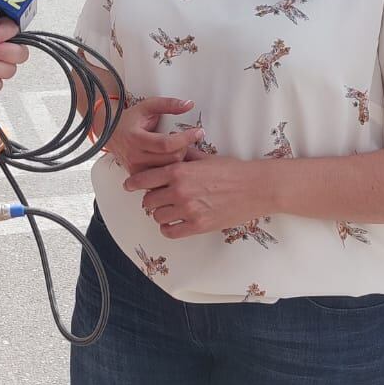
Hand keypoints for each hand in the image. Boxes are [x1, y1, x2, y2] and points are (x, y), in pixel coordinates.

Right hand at [107, 97, 203, 174]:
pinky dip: (170, 168)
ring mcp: (136, 169)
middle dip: (184, 148)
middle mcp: (135, 156)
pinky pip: (161, 177)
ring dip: (179, 159)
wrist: (111, 134)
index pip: (166, 144)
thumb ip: (168, 104)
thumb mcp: (147, 106)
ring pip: (168, 170)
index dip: (185, 138)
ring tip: (178, 148)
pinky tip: (170, 158)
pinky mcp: (138, 177)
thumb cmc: (129, 120)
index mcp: (136, 138)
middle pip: (171, 159)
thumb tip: (188, 104)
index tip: (199, 131)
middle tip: (186, 139)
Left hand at [124, 156, 269, 239]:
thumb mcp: (204, 157)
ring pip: (157, 217)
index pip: (144, 179)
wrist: (255, 187)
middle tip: (156, 199)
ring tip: (168, 211)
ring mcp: (188, 210)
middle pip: (148, 200)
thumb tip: (170, 152)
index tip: (128, 186)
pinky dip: (168, 228)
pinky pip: (170, 231)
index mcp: (178, 171)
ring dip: (159, 214)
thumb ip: (183, 157)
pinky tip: (173, 223)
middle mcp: (179, 191)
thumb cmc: (232, 170)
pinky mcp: (198, 226)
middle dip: (150, 199)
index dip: (133, 184)